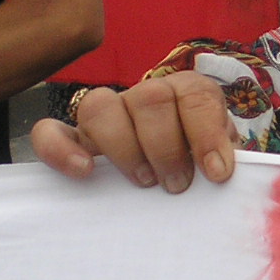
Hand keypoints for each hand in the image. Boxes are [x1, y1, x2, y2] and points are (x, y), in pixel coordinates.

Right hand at [30, 73, 238, 192]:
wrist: (179, 181)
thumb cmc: (202, 171)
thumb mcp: (223, 162)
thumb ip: (229, 158)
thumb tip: (228, 169)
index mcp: (187, 95)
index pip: (195, 94)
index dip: (206, 131)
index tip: (217, 173)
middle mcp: (145, 97)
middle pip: (149, 98)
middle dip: (166, 146)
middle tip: (177, 184)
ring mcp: (107, 116)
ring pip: (100, 105)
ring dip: (123, 147)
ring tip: (143, 182)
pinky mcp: (74, 140)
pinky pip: (50, 131)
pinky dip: (62, 149)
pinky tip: (84, 172)